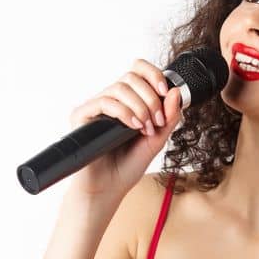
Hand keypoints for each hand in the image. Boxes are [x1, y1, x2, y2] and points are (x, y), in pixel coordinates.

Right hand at [66, 58, 183, 199]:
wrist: (109, 187)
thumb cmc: (129, 164)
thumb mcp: (158, 138)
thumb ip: (169, 116)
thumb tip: (176, 91)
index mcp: (129, 101)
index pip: (138, 71)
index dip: (153, 74)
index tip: (165, 91)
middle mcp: (111, 100)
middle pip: (131, 77)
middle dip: (151, 98)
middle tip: (156, 122)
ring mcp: (96, 107)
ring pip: (119, 88)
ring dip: (140, 107)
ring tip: (145, 128)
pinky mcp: (81, 116)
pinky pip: (104, 102)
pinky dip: (124, 112)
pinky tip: (133, 127)